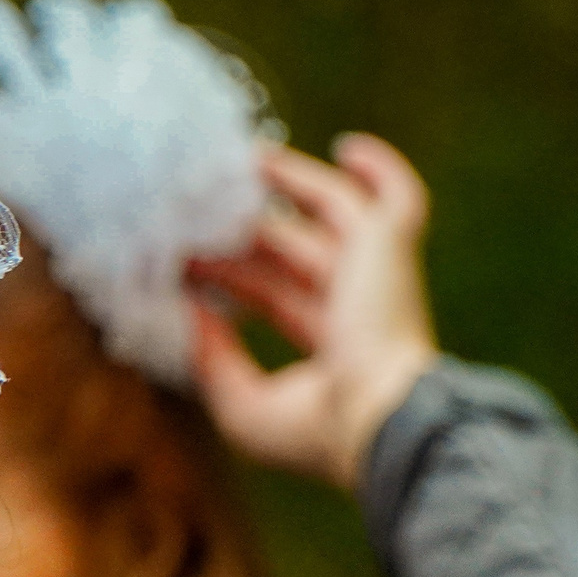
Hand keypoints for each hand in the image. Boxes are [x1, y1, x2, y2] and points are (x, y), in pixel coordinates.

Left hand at [189, 133, 438, 491]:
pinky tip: (346, 146)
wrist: (376, 421)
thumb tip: (188, 311)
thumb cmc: (314, 431)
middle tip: (194, 202)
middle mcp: (358, 305)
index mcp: (332, 346)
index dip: (228, 277)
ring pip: (335, 213)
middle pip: (294, 249)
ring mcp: (377, 276)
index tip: (179, 257)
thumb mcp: (242, 405)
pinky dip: (382, 169)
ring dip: (293, 183)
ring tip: (243, 158)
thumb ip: (213, 359)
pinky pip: (398, 198)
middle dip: (246, 227)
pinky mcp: (389, 250)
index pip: (272, 296)